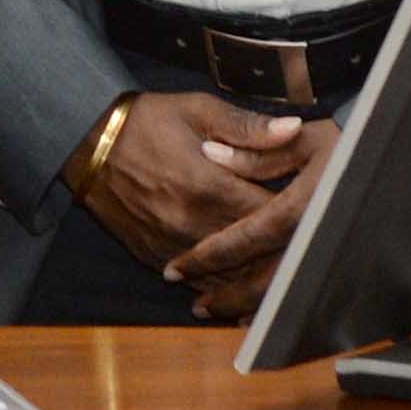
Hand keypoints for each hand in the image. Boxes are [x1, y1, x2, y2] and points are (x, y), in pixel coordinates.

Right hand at [158, 112, 339, 318]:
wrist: (85, 141)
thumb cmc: (145, 121)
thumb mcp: (197, 110)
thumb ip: (247, 126)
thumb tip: (294, 128)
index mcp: (211, 185)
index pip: (271, 215)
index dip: (301, 220)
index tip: (325, 220)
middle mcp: (193, 222)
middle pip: (254, 254)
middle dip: (284, 257)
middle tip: (316, 261)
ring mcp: (172, 244)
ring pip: (226, 276)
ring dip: (255, 283)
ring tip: (287, 290)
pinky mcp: (154, 255)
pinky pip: (194, 283)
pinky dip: (219, 290)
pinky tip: (239, 300)